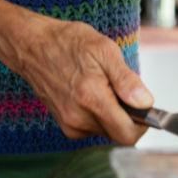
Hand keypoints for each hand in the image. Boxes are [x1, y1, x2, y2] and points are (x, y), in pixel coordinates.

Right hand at [0, 13, 152, 144]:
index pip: (128, 134)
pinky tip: (88, 94)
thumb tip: (146, 103)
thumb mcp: (103, 49)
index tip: (144, 107)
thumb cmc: (67, 42)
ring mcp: (70, 123)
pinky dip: (97, 115)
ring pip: (107, 130)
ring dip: (111, 114)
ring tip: (100, 86)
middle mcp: (79, 117)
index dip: (142, 124)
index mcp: (91, 98)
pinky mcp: (65, 125)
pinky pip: (93, 128)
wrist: (31, 45)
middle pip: (119, 133)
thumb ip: (126, 79)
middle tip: (119, 89)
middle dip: (126, 116)